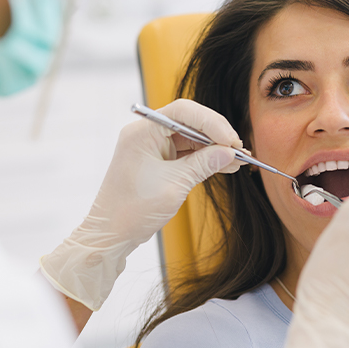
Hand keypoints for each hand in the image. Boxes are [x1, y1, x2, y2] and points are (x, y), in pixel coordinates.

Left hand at [40, 99, 243, 310]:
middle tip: (238, 150)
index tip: (231, 140)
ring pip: (191, 137)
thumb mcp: (174, 185)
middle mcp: (146, 134)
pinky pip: (187, 152)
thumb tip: (229, 152)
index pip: (183, 112)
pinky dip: (205, 158)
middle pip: (189, 121)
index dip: (211, 122)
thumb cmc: (132, 210)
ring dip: (214, 147)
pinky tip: (225, 165)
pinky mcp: (158, 160)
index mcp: (143, 132)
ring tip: (237, 160)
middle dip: (216, 134)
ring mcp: (152, 147)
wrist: (110, 235)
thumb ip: (203, 164)